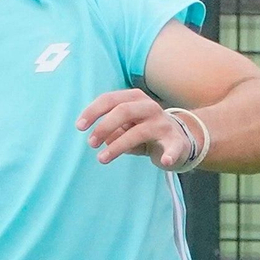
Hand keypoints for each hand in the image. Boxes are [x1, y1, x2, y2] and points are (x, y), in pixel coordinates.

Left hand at [75, 88, 198, 170]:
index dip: (93, 111)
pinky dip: (170, 154)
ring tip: (101, 159)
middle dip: (104, 126)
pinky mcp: (176, 141)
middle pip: (123, 111)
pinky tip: (165, 161)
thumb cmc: (144, 131)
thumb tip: (99, 139)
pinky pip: (173, 147)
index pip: (110, 99)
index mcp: (134, 99)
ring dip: (117, 146)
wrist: (179, 138)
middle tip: (91, 143)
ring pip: (138, 132)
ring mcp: (163, 123)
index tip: (79, 126)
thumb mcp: (125, 126)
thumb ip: (110, 128)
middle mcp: (149, 107)